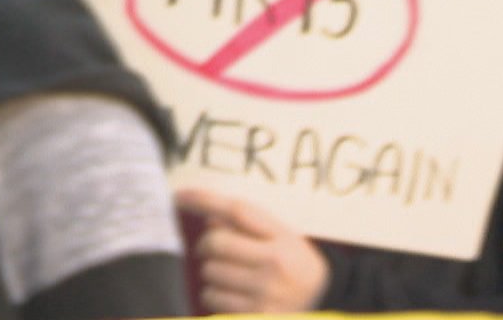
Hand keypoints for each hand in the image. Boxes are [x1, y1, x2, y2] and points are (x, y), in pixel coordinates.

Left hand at [177, 188, 327, 313]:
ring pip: (209, 273)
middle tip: (214, 249)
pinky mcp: (255, 316)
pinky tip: (232, 294)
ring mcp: (264, 295)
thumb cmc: (295, 263)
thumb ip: (248, 222)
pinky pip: (212, 299)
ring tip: (230, 276)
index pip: (236, 211)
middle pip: (215, 243)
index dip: (203, 201)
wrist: (324, 302)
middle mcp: (274, 266)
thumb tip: (209, 217)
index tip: (178, 195)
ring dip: (211, 273)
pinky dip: (214, 295)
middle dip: (207, 245)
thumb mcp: (282, 235)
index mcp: (281, 240)